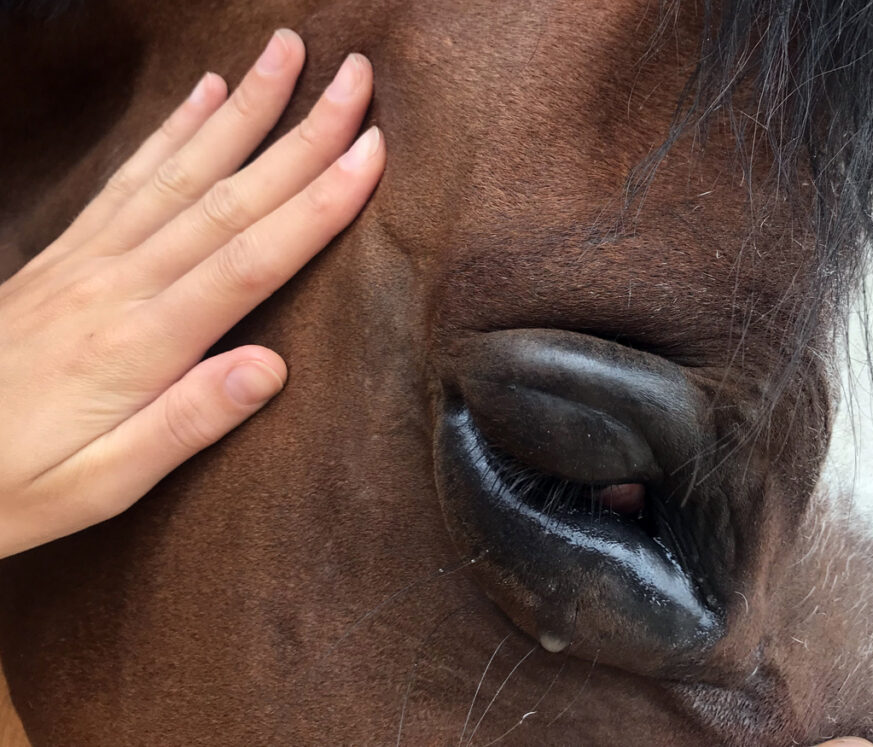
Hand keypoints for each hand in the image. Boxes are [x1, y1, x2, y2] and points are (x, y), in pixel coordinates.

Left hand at [0, 29, 384, 557]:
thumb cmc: (13, 483)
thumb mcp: (100, 485)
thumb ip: (185, 424)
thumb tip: (271, 368)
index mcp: (140, 345)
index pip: (249, 262)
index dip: (316, 205)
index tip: (369, 152)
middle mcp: (119, 285)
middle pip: (228, 197)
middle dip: (300, 134)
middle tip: (353, 78)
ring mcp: (89, 260)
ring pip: (182, 171)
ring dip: (242, 109)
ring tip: (285, 54)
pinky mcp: (67, 255)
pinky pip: (128, 179)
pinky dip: (171, 132)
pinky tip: (201, 96)